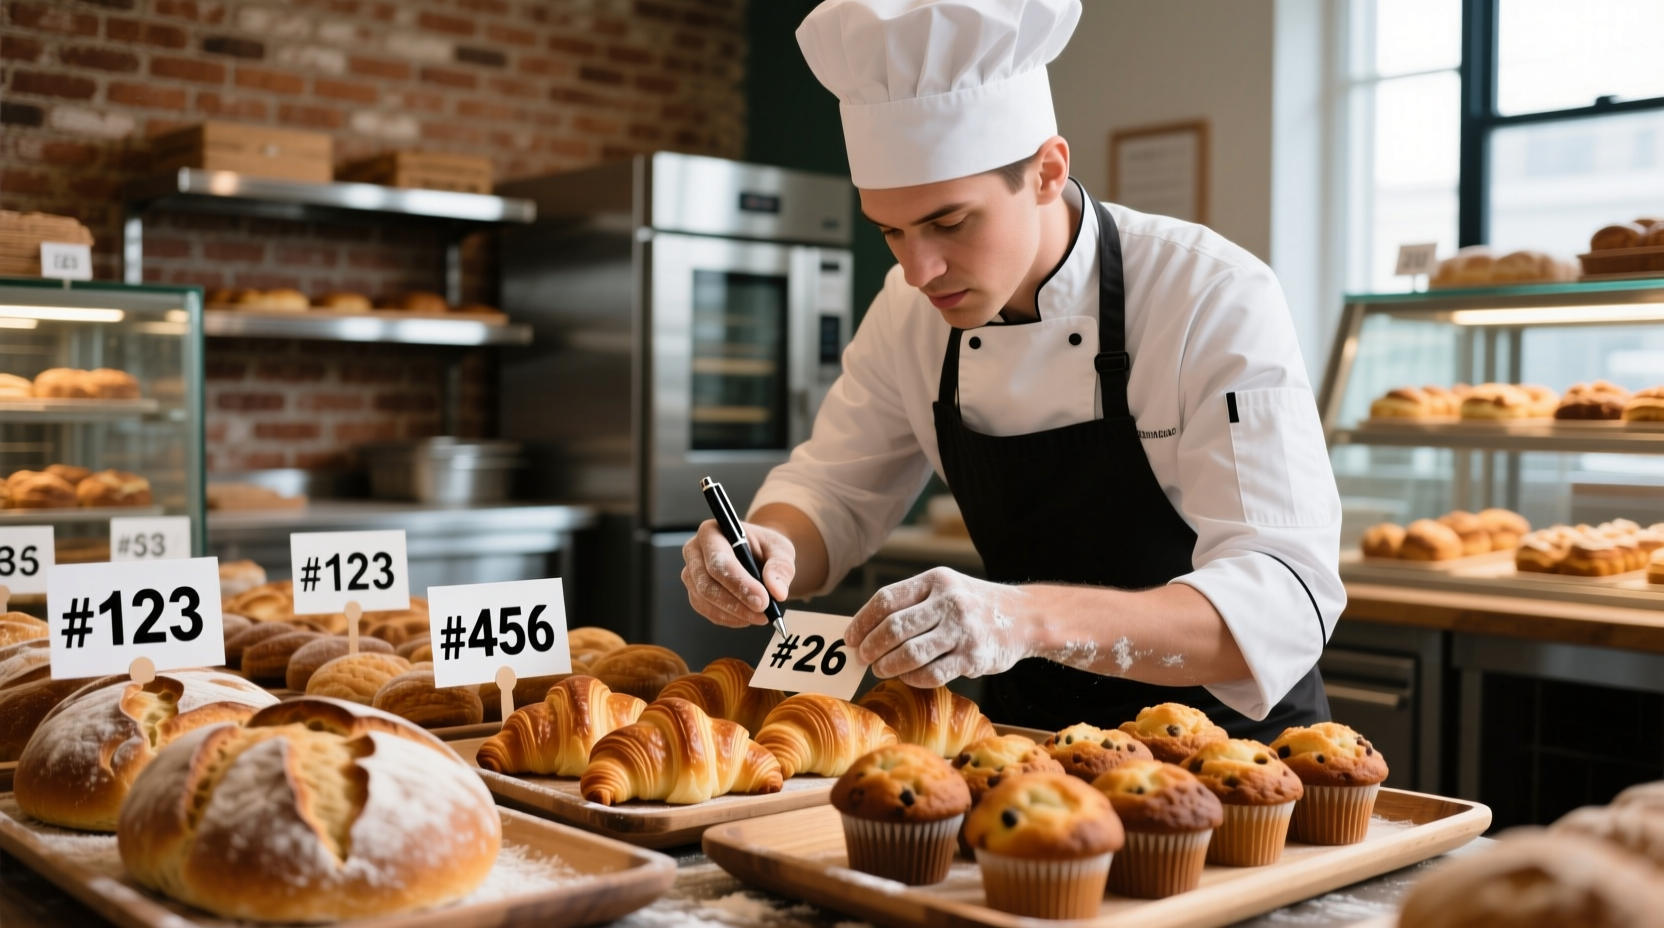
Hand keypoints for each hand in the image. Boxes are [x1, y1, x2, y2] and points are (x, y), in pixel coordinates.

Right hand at [681, 519, 795, 627]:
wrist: (756, 556)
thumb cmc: (764, 548)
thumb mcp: (780, 549)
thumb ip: (780, 567)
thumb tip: (777, 591)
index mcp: (712, 532)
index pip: (719, 561)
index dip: (740, 583)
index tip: (763, 601)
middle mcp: (695, 551)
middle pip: (707, 584)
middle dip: (736, 604)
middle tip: (764, 614)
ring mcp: (691, 574)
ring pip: (705, 601)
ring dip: (734, 614)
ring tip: (761, 616)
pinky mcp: (694, 593)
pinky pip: (706, 611)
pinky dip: (729, 618)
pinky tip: (747, 616)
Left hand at [846, 567, 1031, 686]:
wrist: (1024, 617)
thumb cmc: (973, 605)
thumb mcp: (945, 589)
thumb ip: (912, 603)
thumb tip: (865, 629)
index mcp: (936, 580)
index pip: (886, 600)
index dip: (862, 622)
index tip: (850, 638)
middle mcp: (949, 602)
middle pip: (894, 628)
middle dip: (871, 647)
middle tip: (862, 658)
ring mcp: (963, 630)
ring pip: (910, 653)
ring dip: (887, 665)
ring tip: (880, 669)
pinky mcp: (973, 657)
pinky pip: (932, 673)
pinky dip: (913, 679)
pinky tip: (907, 677)